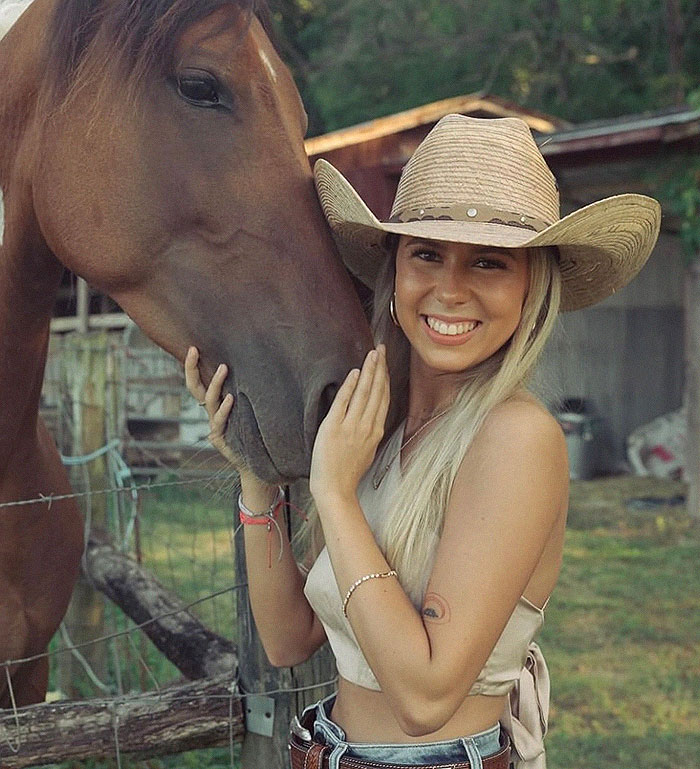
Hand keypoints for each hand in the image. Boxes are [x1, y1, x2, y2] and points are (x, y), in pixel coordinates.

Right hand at [184, 347, 276, 504]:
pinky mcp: (220, 438)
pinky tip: (231, 399)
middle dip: (191, 368)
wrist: (258, 465)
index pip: (198, 382)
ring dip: (215, 384)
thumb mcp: (252, 410)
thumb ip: (250, 393)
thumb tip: (261, 366)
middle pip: (194, 388)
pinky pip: (220, 421)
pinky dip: (225, 409)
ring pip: (209, 401)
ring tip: (223, 368)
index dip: (192, 366)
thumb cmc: (258, 433)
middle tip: (194, 350)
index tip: (193, 346)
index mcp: (216, 404)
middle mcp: (212, 413)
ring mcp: (214, 426)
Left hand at [309, 345, 389, 507]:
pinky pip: (344, 402)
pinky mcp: (334, 427)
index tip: (385, 363)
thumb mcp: (367, 451)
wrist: (335, 489)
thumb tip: (370, 416)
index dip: (385, 378)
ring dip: (369, 371)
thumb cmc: (348, 473)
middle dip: (380, 368)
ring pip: (364, 393)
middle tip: (380, 349)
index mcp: (375, 431)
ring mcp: (351, 426)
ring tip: (372, 354)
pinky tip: (355, 373)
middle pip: (376, 391)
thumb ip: (370, 432)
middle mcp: (367, 426)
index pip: (383, 398)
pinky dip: (351, 386)